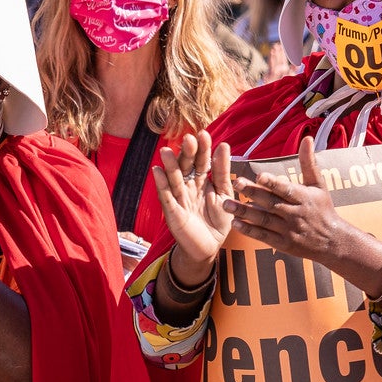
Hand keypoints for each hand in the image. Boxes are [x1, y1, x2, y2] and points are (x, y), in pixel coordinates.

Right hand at [151, 131, 234, 286]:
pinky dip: (161, 184)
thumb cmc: (217, 220)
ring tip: (167, 151)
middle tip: (188, 139)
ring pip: (173, 179)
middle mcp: (188, 186)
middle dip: (186, 153)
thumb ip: (223, 171)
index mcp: (202, 180)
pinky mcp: (172, 212)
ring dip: (170, 166)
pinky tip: (156, 171)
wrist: (209, 247)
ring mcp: (179, 198)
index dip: (203, 149)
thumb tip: (224, 145)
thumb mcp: (225, 194)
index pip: (202, 161)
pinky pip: (165, 197)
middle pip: (186, 166)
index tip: (204, 134)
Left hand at [227, 137, 381, 291]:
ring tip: (226, 205)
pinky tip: (235, 223)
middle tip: (235, 183)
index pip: (286, 189)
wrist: (332, 241)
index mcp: (304, 198)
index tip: (258, 175)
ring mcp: (288, 230)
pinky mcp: (283, 244)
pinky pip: (264, 236)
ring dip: (244, 212)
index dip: (273, 183)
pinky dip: (249, 231)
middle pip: (271, 203)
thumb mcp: (319, 185)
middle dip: (253, 193)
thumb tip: (307, 138)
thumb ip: (308, 163)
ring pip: (264, 220)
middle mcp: (295, 214)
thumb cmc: (323, 209)